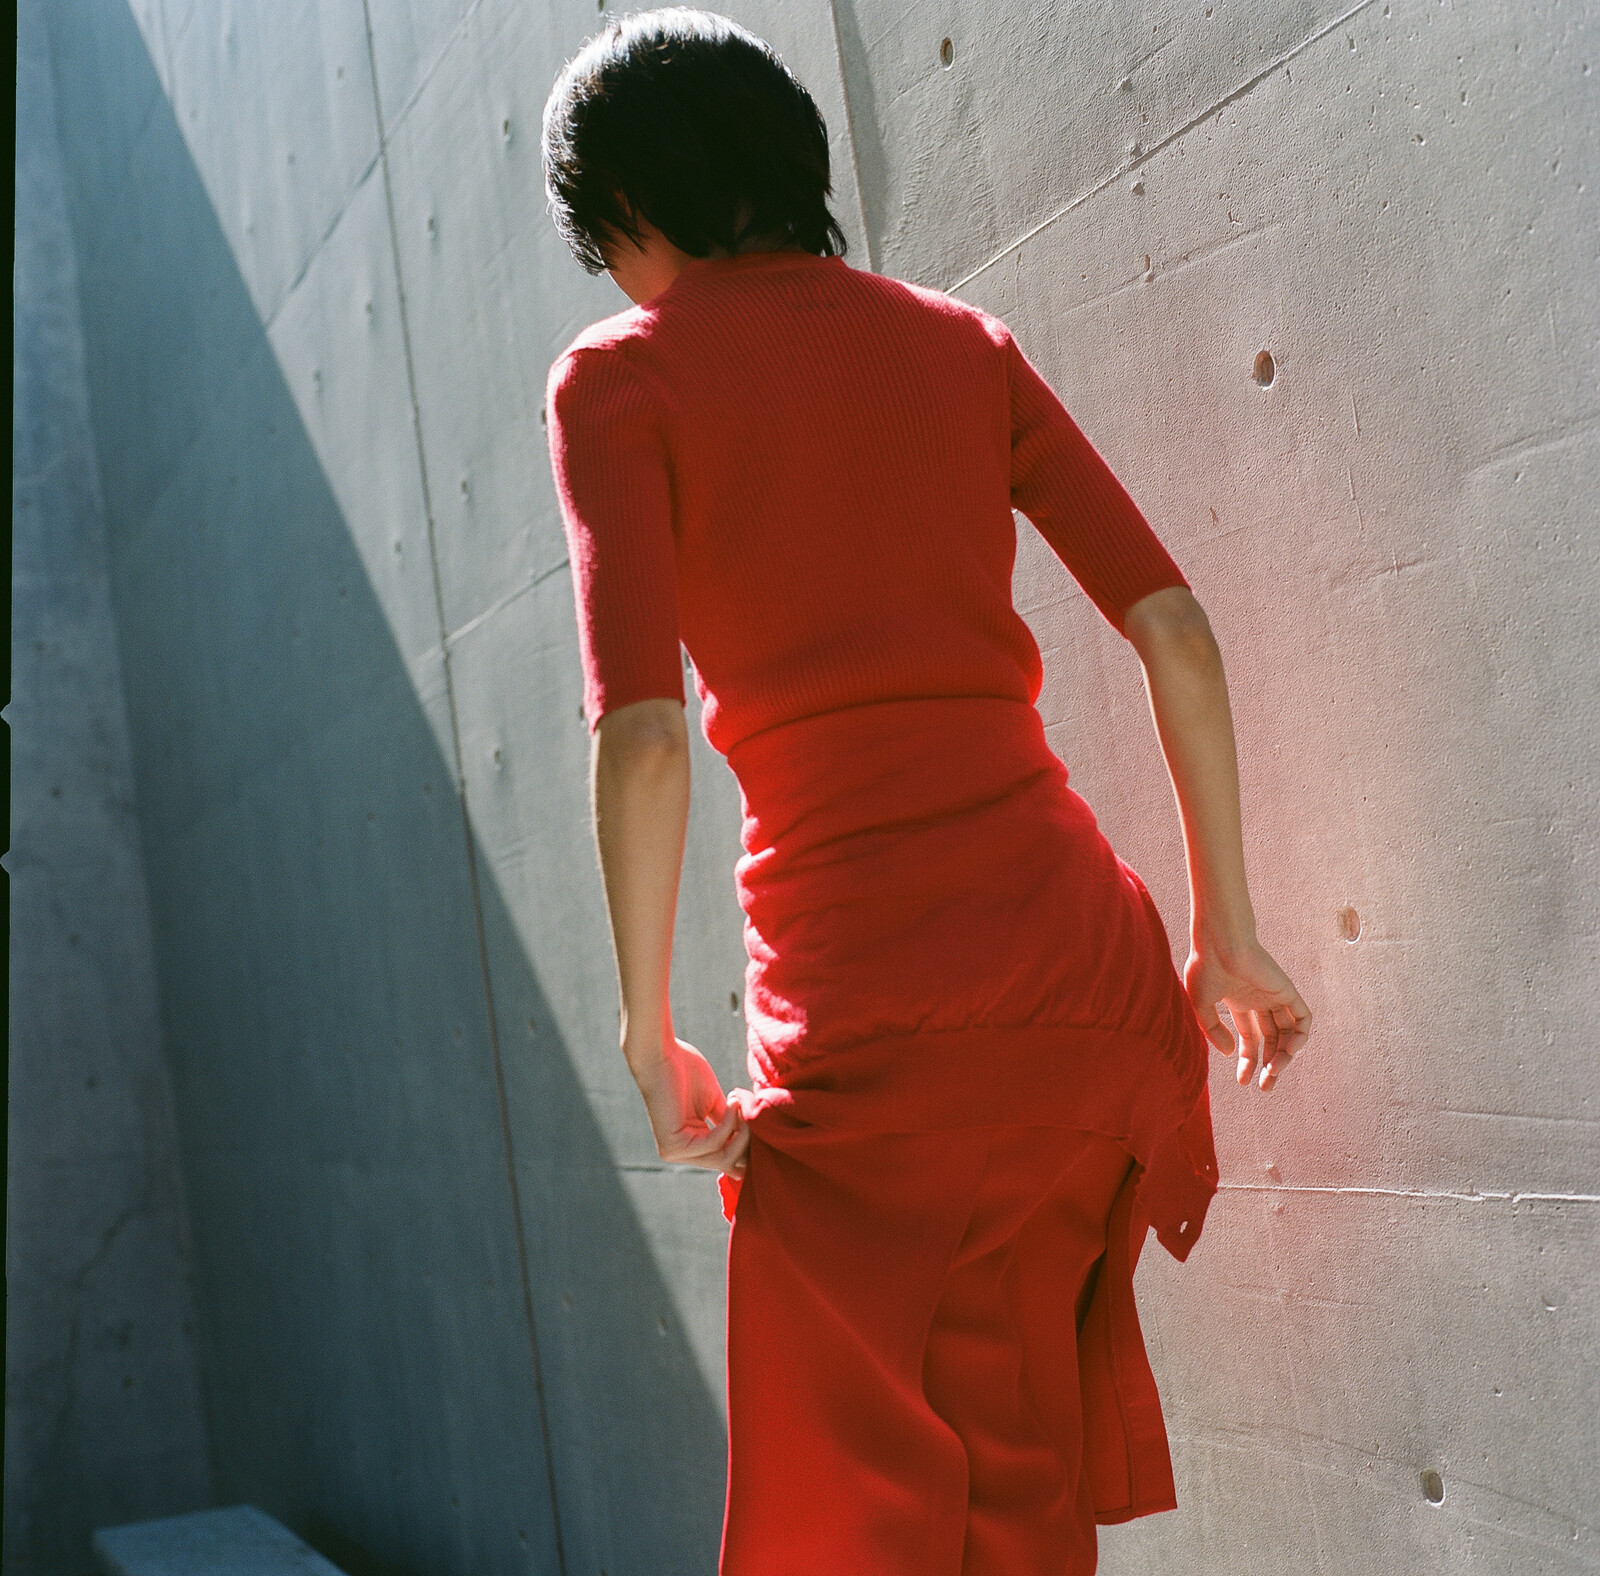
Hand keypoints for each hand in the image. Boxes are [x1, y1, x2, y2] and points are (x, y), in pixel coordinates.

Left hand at [630, 1036, 749, 1177]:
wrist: (660, 1055)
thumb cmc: (685, 1072)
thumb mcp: (714, 1103)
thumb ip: (729, 1124)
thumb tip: (754, 1140)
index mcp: (691, 1145)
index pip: (727, 1158)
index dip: (749, 1145)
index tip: (766, 1125)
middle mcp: (682, 1155)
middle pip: (729, 1162)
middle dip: (749, 1141)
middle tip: (758, 1114)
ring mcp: (675, 1153)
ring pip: (723, 1157)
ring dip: (742, 1132)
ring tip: (746, 1106)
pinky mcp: (672, 1147)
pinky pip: (713, 1144)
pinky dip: (729, 1124)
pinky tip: (734, 1104)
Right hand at [1185, 938, 1311, 1091]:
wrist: (1219, 942)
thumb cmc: (1205, 966)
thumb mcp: (1201, 1005)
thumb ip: (1214, 1030)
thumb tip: (1231, 1054)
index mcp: (1238, 1001)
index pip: (1251, 1037)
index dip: (1248, 1061)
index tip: (1242, 1081)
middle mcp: (1259, 1000)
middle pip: (1271, 1040)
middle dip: (1269, 1065)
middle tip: (1265, 1088)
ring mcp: (1274, 995)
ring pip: (1288, 1033)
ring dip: (1284, 1056)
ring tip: (1273, 1073)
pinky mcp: (1286, 990)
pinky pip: (1303, 1018)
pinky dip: (1301, 1037)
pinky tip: (1289, 1052)